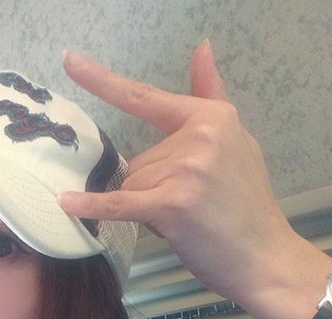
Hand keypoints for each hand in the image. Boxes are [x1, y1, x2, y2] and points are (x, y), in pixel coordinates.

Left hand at [59, 42, 298, 306]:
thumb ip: (209, 97)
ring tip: (187, 222)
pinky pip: (120, 203)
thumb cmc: (248, 207)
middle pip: (139, 162)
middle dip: (153, 189)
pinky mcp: (172, 204)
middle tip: (192, 208)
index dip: (103, 81)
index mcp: (211, 118)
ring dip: (149, 208)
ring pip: (133, 186)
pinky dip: (92, 206)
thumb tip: (202, 46)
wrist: (265, 258)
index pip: (146, 98)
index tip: (70, 61)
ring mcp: (186, 169)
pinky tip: (66, 203)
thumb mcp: (236, 142)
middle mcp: (198, 137)